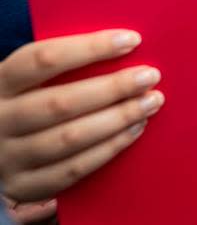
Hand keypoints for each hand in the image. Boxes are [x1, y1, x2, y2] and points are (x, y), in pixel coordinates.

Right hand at [0, 31, 163, 203]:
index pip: (44, 59)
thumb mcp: (31, 79)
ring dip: (118, 119)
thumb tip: (126, 44)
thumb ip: (65, 64)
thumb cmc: (28, 98)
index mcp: (1, 82)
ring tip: (151, 102)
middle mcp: (0, 119)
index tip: (132, 40)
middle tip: (151, 76)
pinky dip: (108, 149)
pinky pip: (71, 170)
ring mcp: (9, 157)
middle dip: (113, 88)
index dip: (90, 48)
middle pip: (60, 103)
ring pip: (69, 139)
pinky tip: (135, 129)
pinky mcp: (22, 186)